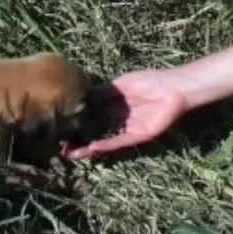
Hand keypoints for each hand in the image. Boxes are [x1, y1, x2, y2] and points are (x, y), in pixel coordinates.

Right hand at [64, 68, 190, 159]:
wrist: (173, 89)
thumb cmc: (149, 81)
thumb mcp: (121, 84)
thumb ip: (103, 92)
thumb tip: (82, 96)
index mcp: (114, 102)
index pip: (92, 113)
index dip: (77, 119)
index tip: (60, 124)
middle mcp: (118, 117)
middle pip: (94, 129)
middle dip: (78, 137)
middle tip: (59, 144)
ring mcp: (126, 128)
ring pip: (102, 139)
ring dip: (86, 146)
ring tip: (68, 153)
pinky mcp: (136, 136)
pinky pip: (116, 142)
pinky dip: (103, 146)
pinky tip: (88, 149)